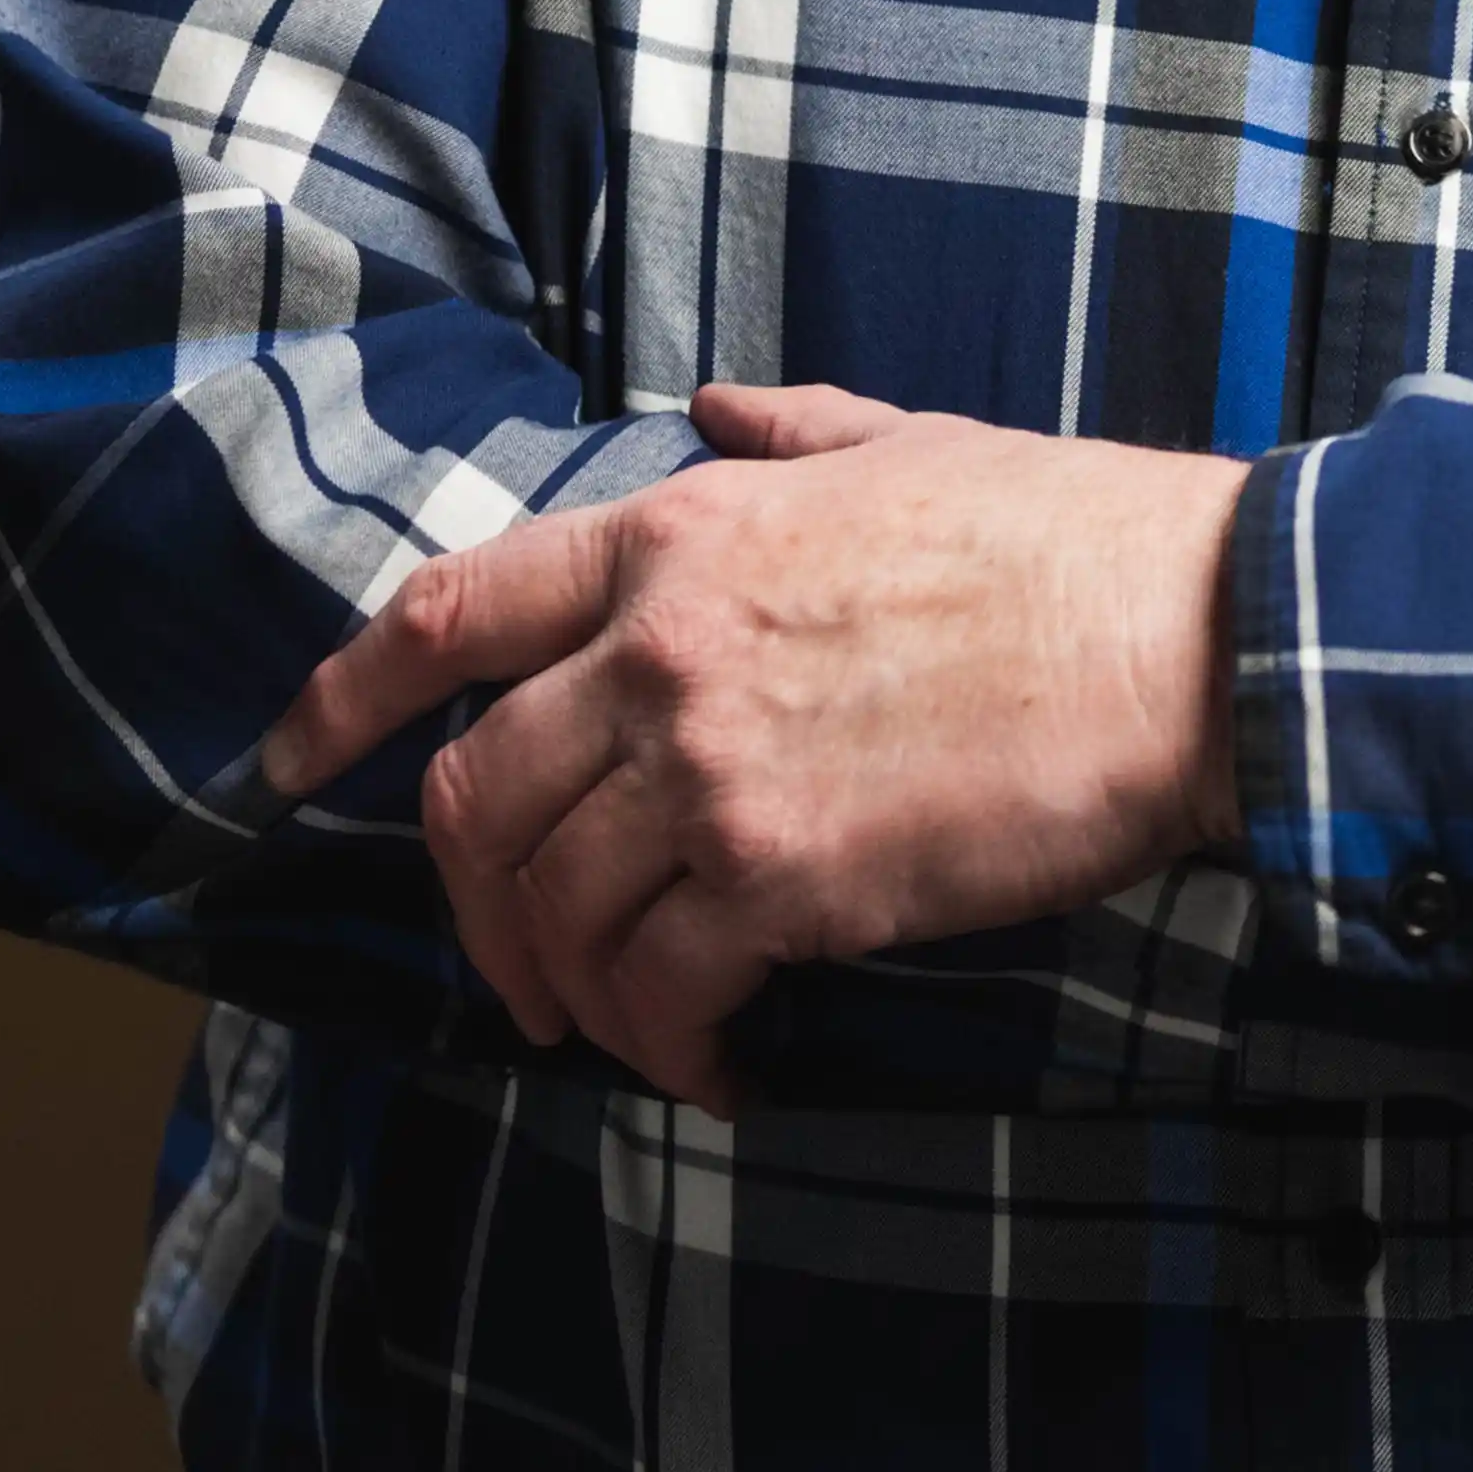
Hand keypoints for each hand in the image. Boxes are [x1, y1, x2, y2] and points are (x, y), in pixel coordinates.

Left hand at [264, 384, 1246, 1114]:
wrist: (1182, 637)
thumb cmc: (1063, 535)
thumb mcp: (904, 442)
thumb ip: (788, 435)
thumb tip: (717, 411)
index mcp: (682, 530)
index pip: (450, 611)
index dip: (345, 695)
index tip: (290, 762)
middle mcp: (664, 646)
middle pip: (475, 794)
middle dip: (469, 899)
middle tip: (514, 963)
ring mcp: (715, 765)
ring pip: (549, 909)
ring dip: (568, 990)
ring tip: (626, 1026)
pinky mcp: (785, 880)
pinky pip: (658, 990)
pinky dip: (665, 1046)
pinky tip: (715, 1061)